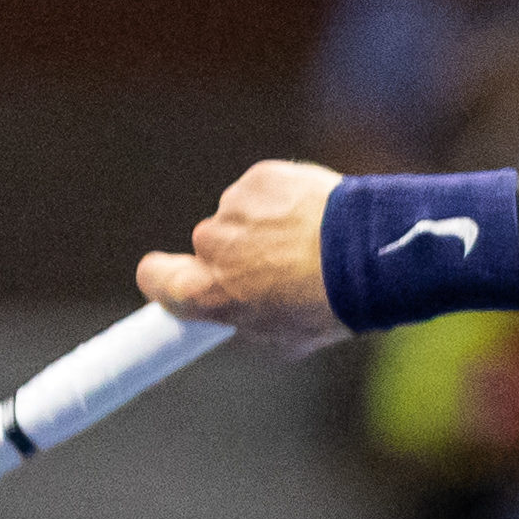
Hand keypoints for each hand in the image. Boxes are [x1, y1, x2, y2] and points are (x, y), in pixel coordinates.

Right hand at [139, 159, 349, 354]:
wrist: (365, 257)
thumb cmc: (326, 307)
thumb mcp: (281, 339)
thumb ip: (243, 321)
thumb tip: (234, 314)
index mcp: (204, 292)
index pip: (152, 278)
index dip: (163, 278)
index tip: (178, 279)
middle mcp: (209, 244)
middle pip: (209, 246)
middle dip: (237, 254)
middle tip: (281, 269)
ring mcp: (233, 207)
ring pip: (240, 217)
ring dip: (265, 227)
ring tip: (309, 246)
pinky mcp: (259, 178)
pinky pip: (263, 192)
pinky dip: (284, 202)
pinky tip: (314, 219)